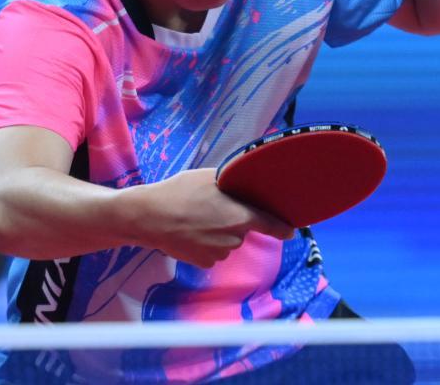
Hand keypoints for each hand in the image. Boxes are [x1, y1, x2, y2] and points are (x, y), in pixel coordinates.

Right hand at [131, 169, 293, 267]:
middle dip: (233, 221)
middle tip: (211, 207)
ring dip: (217, 233)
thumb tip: (244, 185)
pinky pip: (211, 252)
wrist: (149, 216)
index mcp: (240, 216)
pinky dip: (205, 244)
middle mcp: (234, 238)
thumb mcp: (209, 177)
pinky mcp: (203, 263)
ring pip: (226, 242)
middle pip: (242, 230)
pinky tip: (189, 231)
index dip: (282, 228)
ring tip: (195, 218)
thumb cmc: (180, 192)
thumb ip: (233, 184)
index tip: (290, 231)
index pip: (270, 224)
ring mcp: (218, 253)